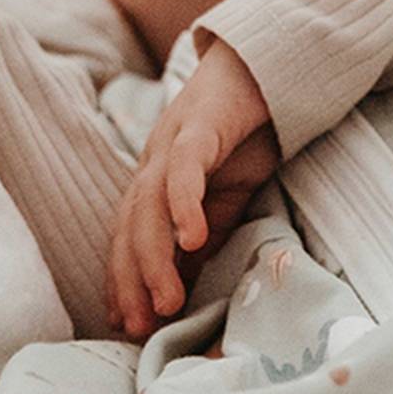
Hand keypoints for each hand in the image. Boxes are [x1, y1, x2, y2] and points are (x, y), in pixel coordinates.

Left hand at [108, 37, 280, 337]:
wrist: (268, 66)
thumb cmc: (246, 133)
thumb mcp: (226, 196)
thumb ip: (206, 232)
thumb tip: (190, 279)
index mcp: (154, 182)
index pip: (129, 238)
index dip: (125, 281)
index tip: (128, 325)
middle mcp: (151, 164)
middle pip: (129, 229)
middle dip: (131, 282)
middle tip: (140, 327)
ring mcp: (171, 143)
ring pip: (149, 208)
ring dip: (154, 258)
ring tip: (168, 300)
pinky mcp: (199, 125)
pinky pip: (184, 170)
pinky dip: (183, 204)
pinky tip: (192, 238)